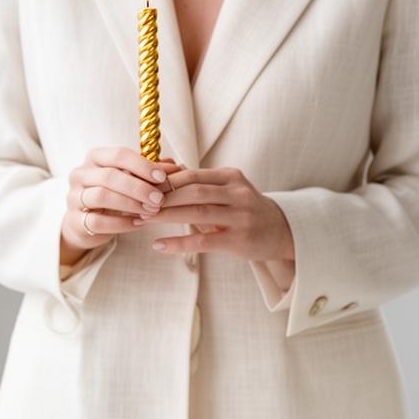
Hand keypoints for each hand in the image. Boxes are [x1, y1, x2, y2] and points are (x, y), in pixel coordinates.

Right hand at [61, 148, 180, 265]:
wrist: (86, 222)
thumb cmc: (113, 194)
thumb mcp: (131, 180)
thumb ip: (151, 173)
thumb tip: (176, 166)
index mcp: (95, 158)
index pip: (118, 155)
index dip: (142, 165)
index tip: (163, 178)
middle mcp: (80, 174)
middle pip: (109, 176)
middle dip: (138, 187)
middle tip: (159, 199)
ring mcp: (74, 197)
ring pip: (102, 197)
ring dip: (130, 204)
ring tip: (151, 211)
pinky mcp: (74, 220)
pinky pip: (98, 221)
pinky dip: (121, 223)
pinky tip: (139, 224)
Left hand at [135, 165, 295, 263]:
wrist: (281, 231)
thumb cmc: (244, 210)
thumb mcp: (227, 190)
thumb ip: (199, 184)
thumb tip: (161, 173)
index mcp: (230, 177)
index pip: (191, 175)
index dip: (165, 181)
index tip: (141, 187)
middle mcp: (237, 193)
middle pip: (192, 191)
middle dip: (162, 197)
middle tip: (137, 203)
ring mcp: (240, 216)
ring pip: (196, 212)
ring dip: (166, 216)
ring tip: (143, 220)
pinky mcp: (239, 240)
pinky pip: (203, 241)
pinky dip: (178, 243)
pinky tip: (159, 245)